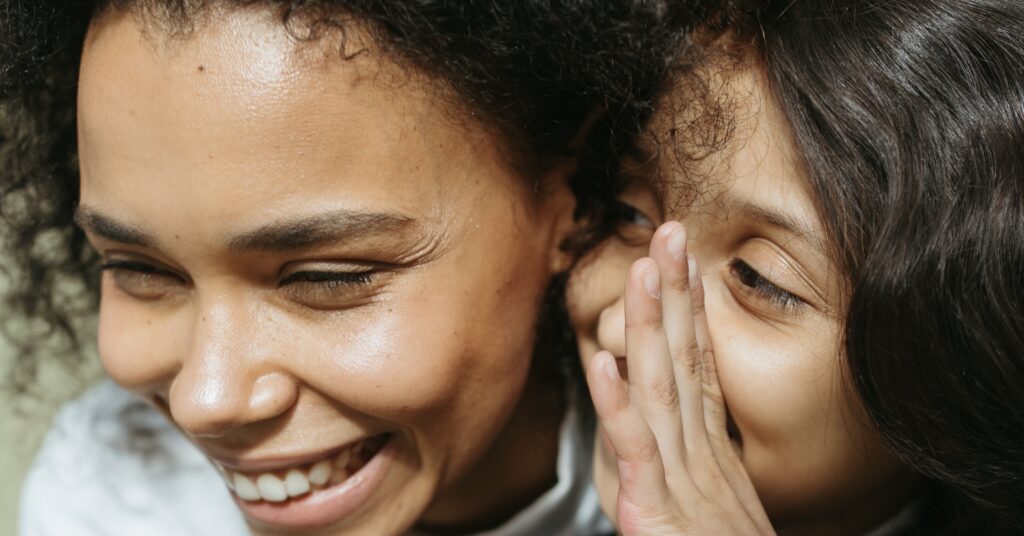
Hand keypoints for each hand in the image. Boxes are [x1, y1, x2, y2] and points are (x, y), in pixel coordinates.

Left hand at [585, 221, 774, 535]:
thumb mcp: (718, 510)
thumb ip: (697, 468)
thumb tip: (683, 431)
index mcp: (710, 454)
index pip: (698, 366)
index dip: (689, 310)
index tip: (681, 260)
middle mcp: (700, 456)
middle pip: (685, 360)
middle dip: (676, 293)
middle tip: (670, 232)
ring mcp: (682, 480)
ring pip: (662, 389)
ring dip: (651, 326)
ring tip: (641, 270)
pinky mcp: (658, 510)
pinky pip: (636, 451)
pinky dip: (618, 405)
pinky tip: (605, 363)